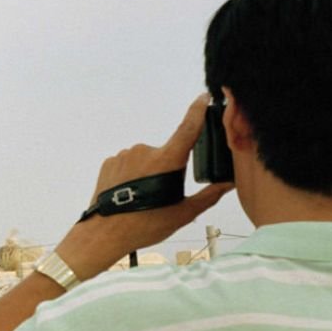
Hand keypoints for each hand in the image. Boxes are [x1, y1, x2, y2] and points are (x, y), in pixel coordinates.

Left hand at [53, 94, 236, 280]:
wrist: (103, 234)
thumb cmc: (146, 225)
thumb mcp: (183, 213)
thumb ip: (208, 196)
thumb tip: (228, 184)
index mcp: (167, 160)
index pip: (187, 129)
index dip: (197, 111)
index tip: (204, 96)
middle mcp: (145, 151)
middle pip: (165, 155)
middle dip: (167, 170)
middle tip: (161, 195)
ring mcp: (125, 155)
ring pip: (145, 160)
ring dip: (147, 173)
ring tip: (142, 198)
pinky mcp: (110, 162)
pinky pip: (127, 164)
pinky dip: (131, 175)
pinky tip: (128, 194)